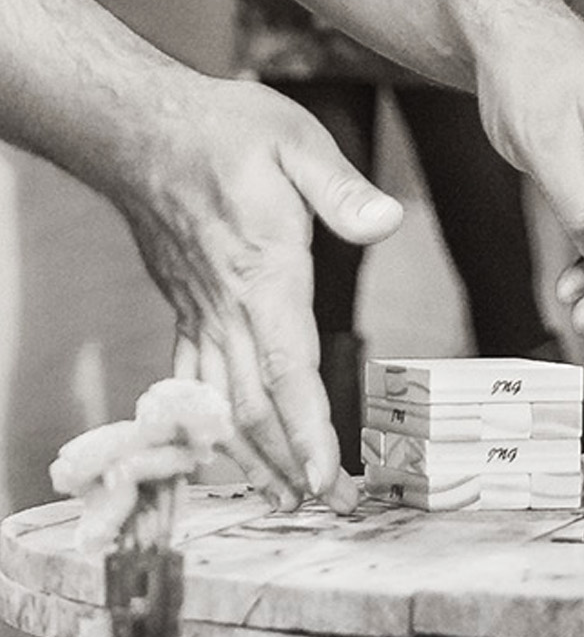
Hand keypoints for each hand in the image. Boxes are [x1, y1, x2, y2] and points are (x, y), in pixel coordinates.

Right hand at [111, 76, 401, 510]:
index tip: (326, 474)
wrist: (143, 129)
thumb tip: (387, 220)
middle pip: (255, 404)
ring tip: (287, 496)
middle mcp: (227, 305)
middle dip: (289, 462)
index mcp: (263, 272)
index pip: (287, 367)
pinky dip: (213, 424)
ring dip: (253, 455)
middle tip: (323, 507)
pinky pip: (195, 381)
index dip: (306, 427)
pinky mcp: (187, 308)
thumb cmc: (225, 132)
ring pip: (222, 402)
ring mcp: (201, 312)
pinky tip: (228, 453)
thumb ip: (341, 189)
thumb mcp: (296, 141)